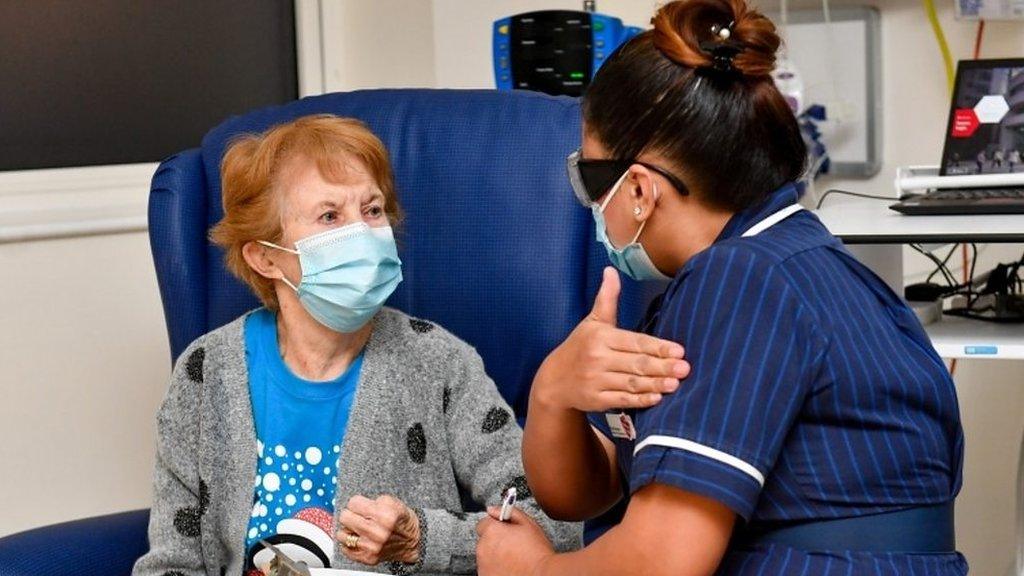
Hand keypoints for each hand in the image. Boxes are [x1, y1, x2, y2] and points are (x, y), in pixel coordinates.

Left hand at [337, 494, 419, 565]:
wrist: (411, 541)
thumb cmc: (400, 520)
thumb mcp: (392, 502)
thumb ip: (372, 500)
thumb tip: (352, 503)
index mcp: (385, 516)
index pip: (353, 503)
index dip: (357, 502)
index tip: (361, 505)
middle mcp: (378, 533)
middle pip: (344, 517)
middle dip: (351, 514)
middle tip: (358, 516)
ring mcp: (372, 548)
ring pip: (341, 534)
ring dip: (348, 530)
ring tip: (358, 528)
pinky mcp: (367, 558)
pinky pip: (345, 548)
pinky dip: (350, 542)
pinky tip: (359, 538)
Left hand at [476, 506, 554, 575]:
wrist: (542, 574)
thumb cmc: (537, 551)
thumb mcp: (528, 523)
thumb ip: (508, 511)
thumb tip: (493, 509)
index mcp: (491, 531)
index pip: (483, 523)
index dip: (496, 526)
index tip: (505, 531)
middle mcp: (483, 548)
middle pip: (485, 540)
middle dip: (496, 541)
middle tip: (513, 546)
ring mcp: (483, 565)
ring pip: (486, 556)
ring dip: (495, 555)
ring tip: (513, 558)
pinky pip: (488, 569)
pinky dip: (496, 568)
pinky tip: (510, 568)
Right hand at [532, 267, 688, 412]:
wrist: (553, 379)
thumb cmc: (579, 346)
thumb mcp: (592, 321)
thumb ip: (606, 298)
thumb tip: (611, 270)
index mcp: (600, 337)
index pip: (635, 341)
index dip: (657, 347)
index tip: (678, 350)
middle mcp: (597, 358)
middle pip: (636, 363)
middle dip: (662, 366)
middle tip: (685, 368)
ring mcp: (596, 381)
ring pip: (631, 383)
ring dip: (655, 384)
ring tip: (676, 384)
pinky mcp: (596, 400)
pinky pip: (622, 400)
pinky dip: (640, 400)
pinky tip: (656, 398)